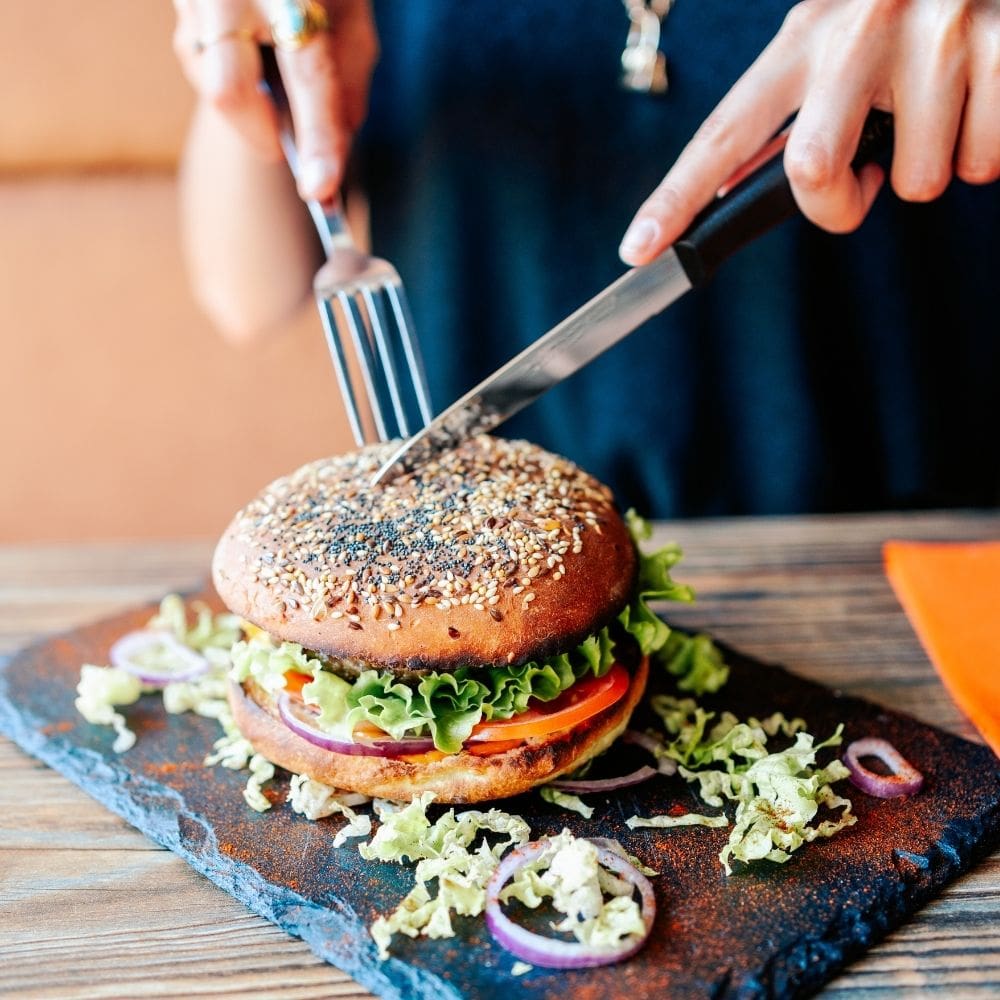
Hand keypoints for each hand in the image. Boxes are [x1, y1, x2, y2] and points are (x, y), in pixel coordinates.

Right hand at [173, 0, 377, 201]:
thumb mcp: (352, 20)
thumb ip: (348, 88)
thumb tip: (331, 156)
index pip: (311, 78)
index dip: (318, 138)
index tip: (320, 189)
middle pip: (229, 90)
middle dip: (258, 133)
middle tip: (280, 146)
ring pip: (209, 79)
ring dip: (246, 97)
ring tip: (269, 62)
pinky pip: (197, 61)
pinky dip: (228, 73)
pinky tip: (248, 47)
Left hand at [620, 0, 999, 264]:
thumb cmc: (902, 15)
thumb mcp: (831, 45)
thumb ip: (790, 112)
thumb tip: (741, 190)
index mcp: (801, 37)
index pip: (723, 133)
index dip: (675, 199)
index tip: (638, 248)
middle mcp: (858, 31)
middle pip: (812, 173)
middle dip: (838, 207)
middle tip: (862, 183)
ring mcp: (934, 35)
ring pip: (917, 181)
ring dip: (928, 167)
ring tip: (939, 108)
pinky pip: (983, 162)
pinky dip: (982, 152)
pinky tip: (977, 100)